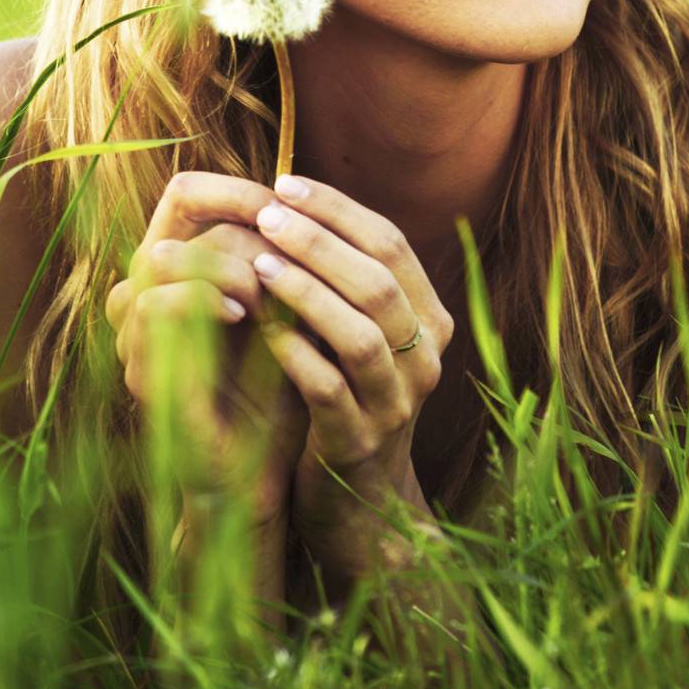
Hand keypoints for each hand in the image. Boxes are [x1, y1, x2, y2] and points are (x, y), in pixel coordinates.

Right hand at [104, 171, 314, 527]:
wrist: (265, 467)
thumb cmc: (284, 383)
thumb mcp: (296, 311)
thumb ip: (295, 263)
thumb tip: (323, 205)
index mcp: (187, 274)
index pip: (186, 194)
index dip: (234, 187)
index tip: (287, 199)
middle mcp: (153, 294)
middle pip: (177, 219)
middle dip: (242, 228)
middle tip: (284, 256)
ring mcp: (140, 333)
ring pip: (161, 256)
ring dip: (225, 263)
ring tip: (266, 290)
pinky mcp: (143, 372)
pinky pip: (153, 308)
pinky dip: (202, 299)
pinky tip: (245, 315)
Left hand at [243, 175, 455, 567]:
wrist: (360, 505)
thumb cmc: (347, 399)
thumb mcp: (362, 337)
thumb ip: (349, 283)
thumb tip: (298, 203)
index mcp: (431, 321)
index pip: (394, 245)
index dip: (340, 210)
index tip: (286, 183)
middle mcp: (426, 358)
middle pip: (381, 281)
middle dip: (320, 240)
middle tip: (266, 213)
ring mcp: (397, 403)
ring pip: (361, 333)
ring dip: (307, 292)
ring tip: (258, 262)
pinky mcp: (358, 443)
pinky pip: (328, 390)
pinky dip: (293, 354)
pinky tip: (257, 327)